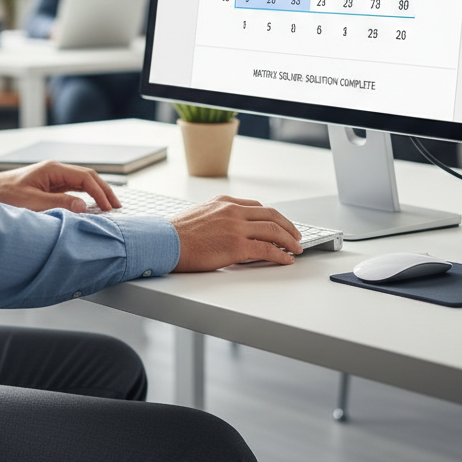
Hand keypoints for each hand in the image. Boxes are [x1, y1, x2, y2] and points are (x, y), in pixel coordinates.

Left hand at [0, 161, 120, 213]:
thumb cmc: (6, 195)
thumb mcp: (32, 202)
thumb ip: (58, 203)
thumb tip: (83, 207)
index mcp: (53, 169)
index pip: (85, 178)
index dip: (99, 192)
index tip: (108, 207)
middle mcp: (56, 170)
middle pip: (88, 177)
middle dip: (104, 190)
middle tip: (117, 206)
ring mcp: (54, 177)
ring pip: (83, 181)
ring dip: (97, 192)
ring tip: (109, 206)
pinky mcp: (51, 185)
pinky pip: (74, 188)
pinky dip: (87, 195)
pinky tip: (92, 204)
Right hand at [169, 195, 302, 270]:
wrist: (164, 242)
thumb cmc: (177, 234)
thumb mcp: (201, 214)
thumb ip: (219, 217)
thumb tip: (232, 230)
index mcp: (224, 202)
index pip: (258, 207)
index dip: (274, 217)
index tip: (281, 225)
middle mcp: (233, 211)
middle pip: (271, 215)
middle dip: (288, 227)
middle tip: (296, 236)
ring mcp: (236, 228)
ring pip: (273, 230)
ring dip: (289, 241)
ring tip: (297, 249)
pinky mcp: (236, 246)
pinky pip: (267, 250)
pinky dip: (281, 255)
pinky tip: (286, 260)